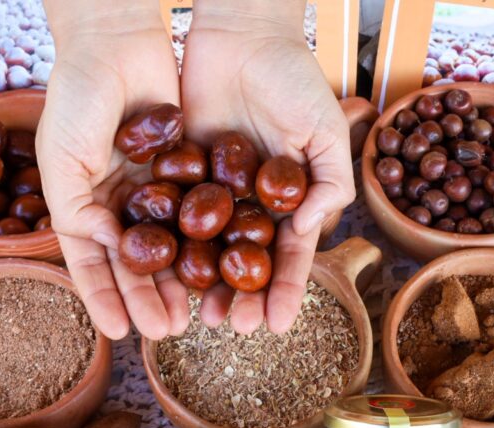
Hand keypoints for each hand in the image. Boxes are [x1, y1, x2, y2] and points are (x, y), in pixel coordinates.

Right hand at [37, 6, 189, 339]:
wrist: (116, 41)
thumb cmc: (76, 96)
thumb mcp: (61, 157)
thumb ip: (75, 209)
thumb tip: (105, 248)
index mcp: (81, 204)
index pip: (91, 263)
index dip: (103, 298)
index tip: (118, 331)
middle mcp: (116, 202)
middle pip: (134, 262)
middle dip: (147, 298)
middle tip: (166, 331)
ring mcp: (152, 189)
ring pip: (168, 245)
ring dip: (177, 281)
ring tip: (192, 313)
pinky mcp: (185, 170)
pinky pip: (196, 214)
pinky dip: (203, 242)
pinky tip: (215, 270)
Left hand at [181, 1, 354, 333]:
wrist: (240, 34)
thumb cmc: (293, 78)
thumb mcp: (324, 129)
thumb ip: (328, 182)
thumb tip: (307, 233)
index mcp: (289, 198)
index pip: (289, 254)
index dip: (285, 290)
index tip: (278, 326)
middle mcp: (251, 203)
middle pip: (246, 261)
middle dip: (243, 297)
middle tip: (235, 327)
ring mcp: (215, 191)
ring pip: (209, 248)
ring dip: (205, 284)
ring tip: (198, 316)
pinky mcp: (179, 173)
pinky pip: (174, 215)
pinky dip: (171, 247)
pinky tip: (165, 275)